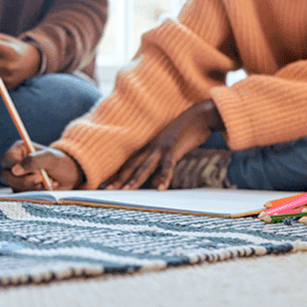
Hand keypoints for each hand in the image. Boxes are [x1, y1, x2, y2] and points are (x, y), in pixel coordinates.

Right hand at [0, 140, 83, 190]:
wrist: (71, 176)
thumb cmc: (61, 162)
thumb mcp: (50, 158)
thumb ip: (33, 161)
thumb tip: (15, 170)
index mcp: (19, 150)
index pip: (6, 159)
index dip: (16, 167)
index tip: (34, 170)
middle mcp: (15, 164)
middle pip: (5, 176)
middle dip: (24, 181)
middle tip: (41, 179)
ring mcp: (17, 178)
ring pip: (14, 187)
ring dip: (32, 187)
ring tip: (48, 181)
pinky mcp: (23, 190)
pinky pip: (22, 195)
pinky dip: (35, 193)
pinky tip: (47, 187)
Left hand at [101, 100, 223, 190]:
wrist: (199, 115)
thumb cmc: (186, 132)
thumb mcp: (171, 151)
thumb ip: (161, 167)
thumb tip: (155, 185)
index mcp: (149, 147)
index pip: (130, 163)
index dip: (118, 174)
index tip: (107, 184)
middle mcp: (152, 147)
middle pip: (132, 166)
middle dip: (120, 179)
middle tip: (106, 190)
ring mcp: (162, 147)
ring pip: (146, 166)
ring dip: (136, 179)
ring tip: (126, 191)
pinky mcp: (174, 147)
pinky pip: (168, 164)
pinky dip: (164, 176)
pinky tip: (161, 188)